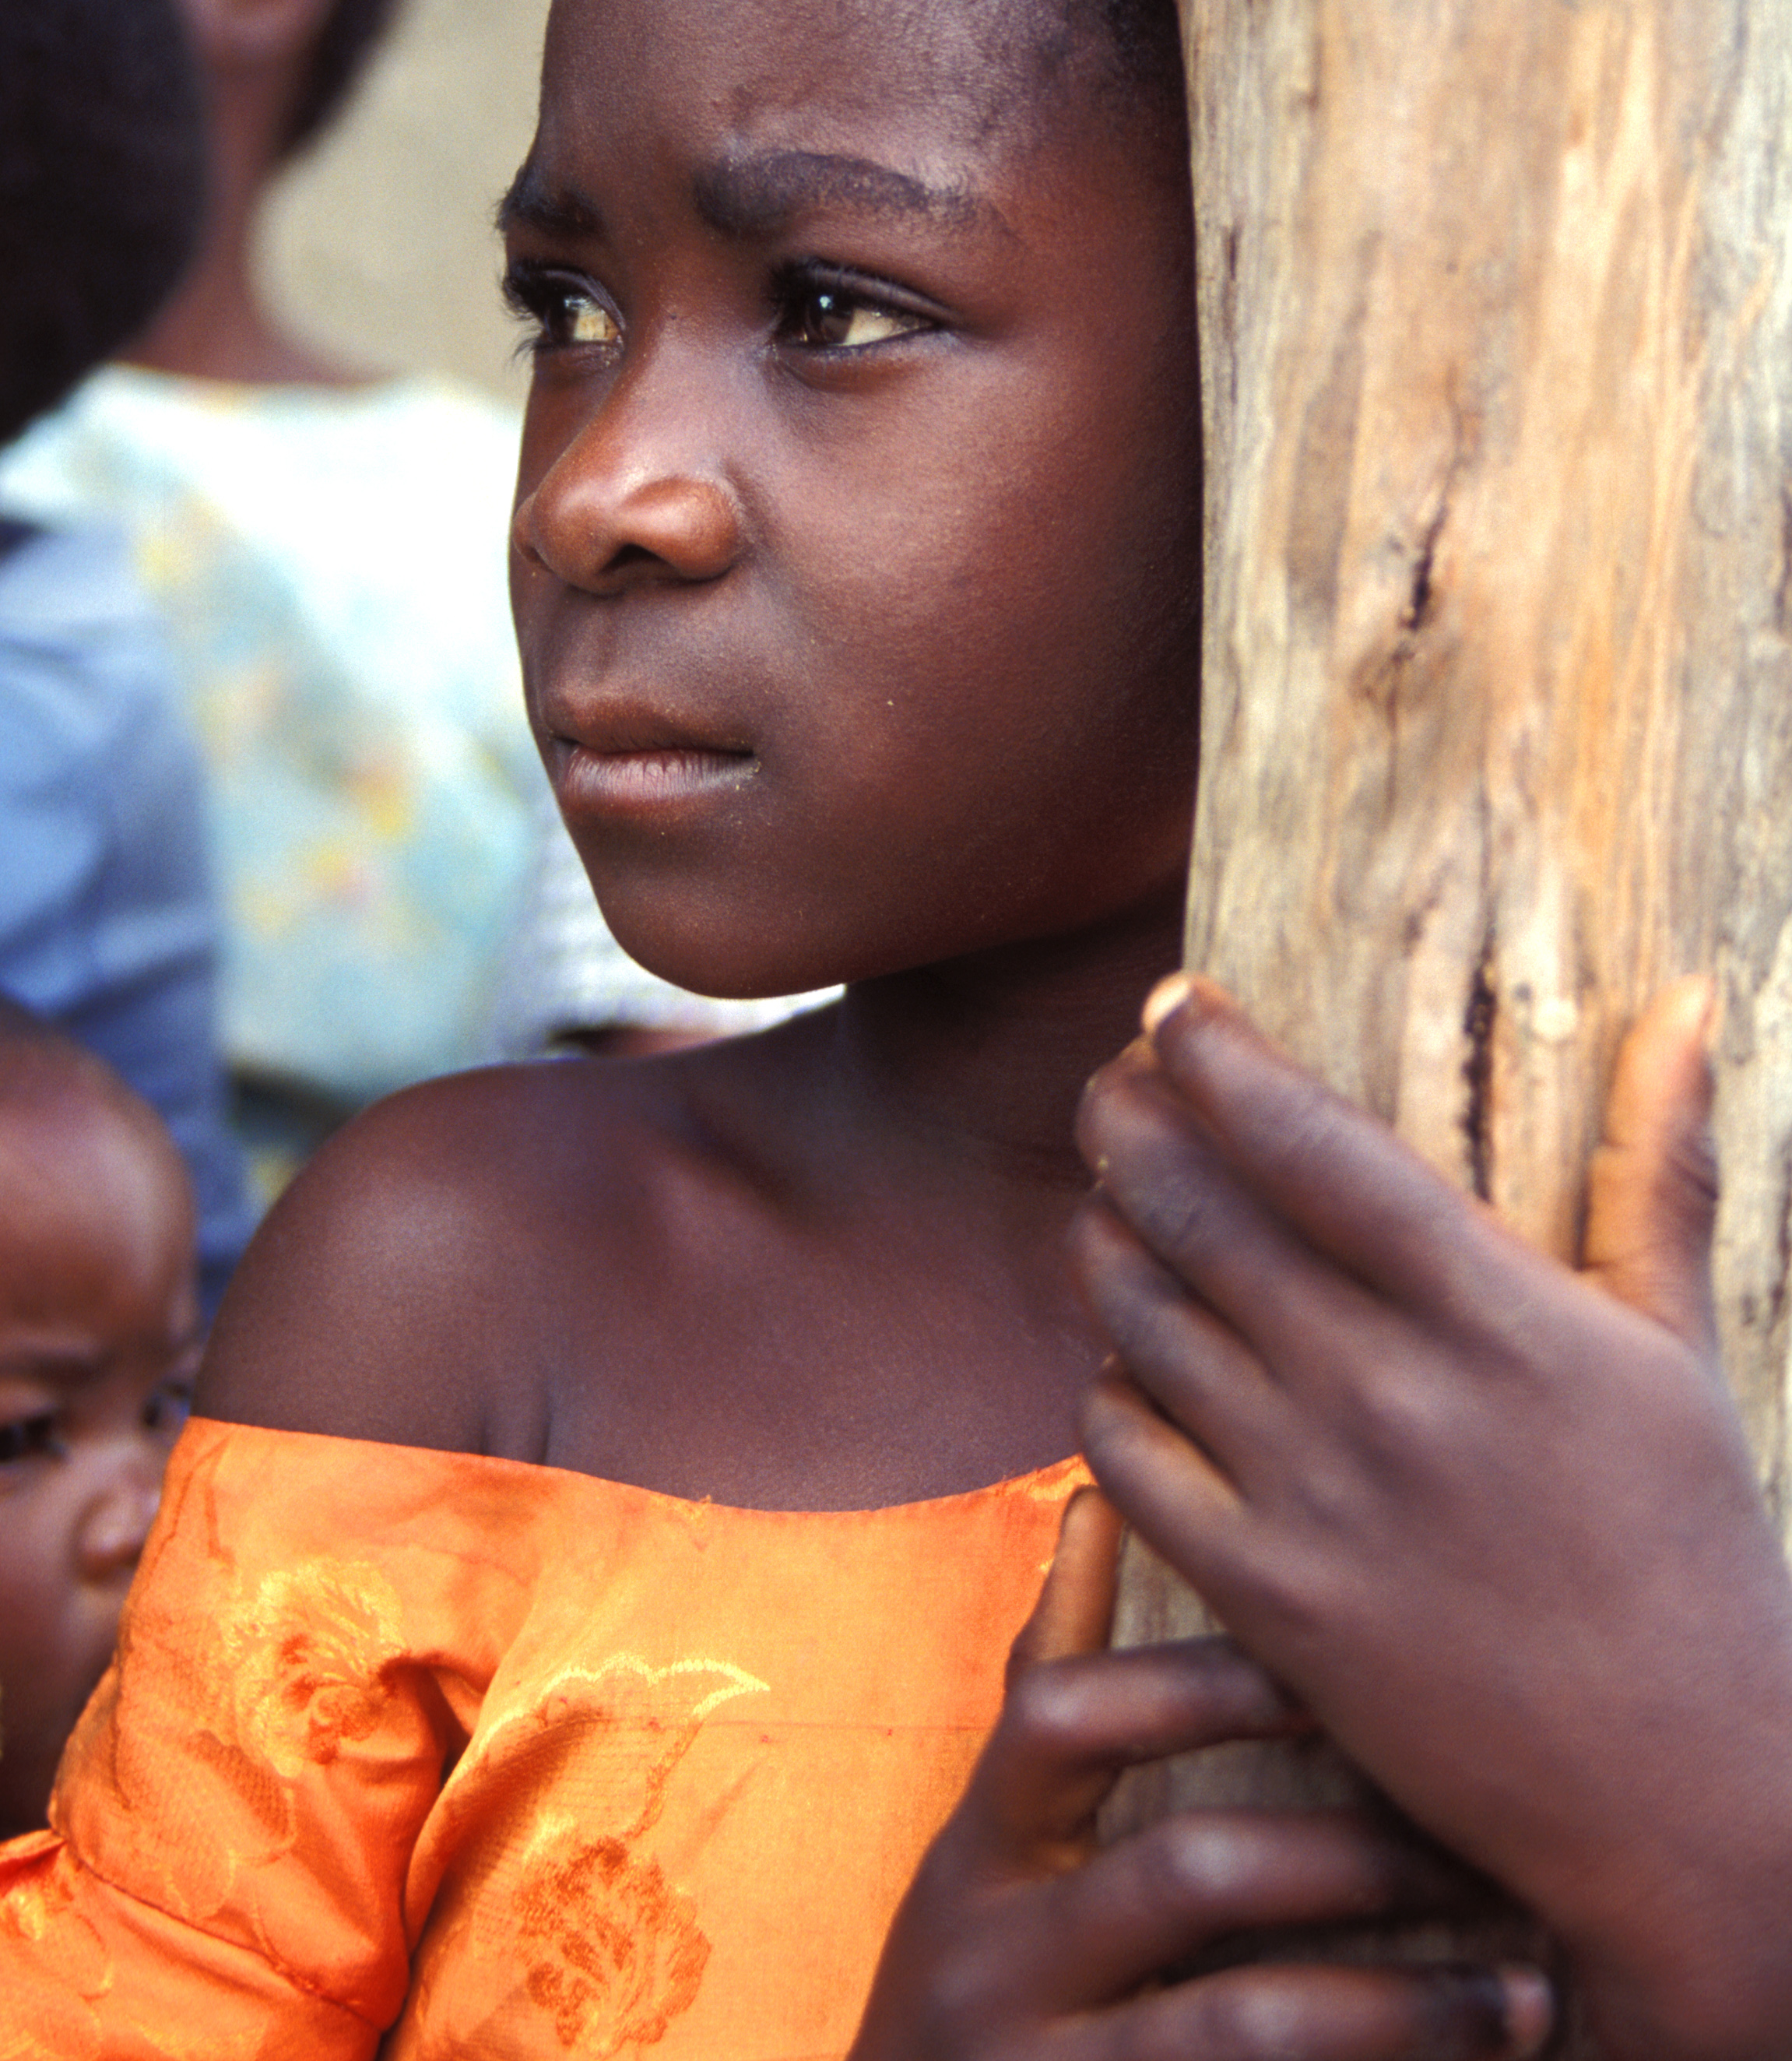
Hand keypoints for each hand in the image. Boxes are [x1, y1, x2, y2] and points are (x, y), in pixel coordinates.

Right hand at [851, 1485, 1553, 2060]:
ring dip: (1404, 2006)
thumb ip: (1052, 1692)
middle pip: (1185, 1872)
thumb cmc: (989, 1988)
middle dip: (1353, 1856)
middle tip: (1487, 1843)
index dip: (1198, 1683)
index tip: (1341, 1668)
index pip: (1064, 1716)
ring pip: (1243, 2025)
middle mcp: (994, 1958)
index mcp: (978, 1853)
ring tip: (1529, 1994)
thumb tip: (1097, 1498)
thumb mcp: (992, 1849)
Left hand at [1073, 975, 1791, 2060]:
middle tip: (1110, 1080)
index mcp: (1496, 1317)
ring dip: (1106, 1238)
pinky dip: (1109, 1388)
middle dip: (1128, 1121)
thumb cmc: (1694, 1554)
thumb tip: (1691, 1003)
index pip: (1314, 1143)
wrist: (1679, 1798)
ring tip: (1108, 1199)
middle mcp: (1389, 1394)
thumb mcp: (1681, 1350)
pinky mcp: (1267, 1598)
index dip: (1222, 1057)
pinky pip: (1128, 1457)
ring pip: (1144, 1319)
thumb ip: (1659, 1167)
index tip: (1173, 1001)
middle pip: (1199, 1211)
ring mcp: (1316, 1499)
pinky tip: (1126, 1359)